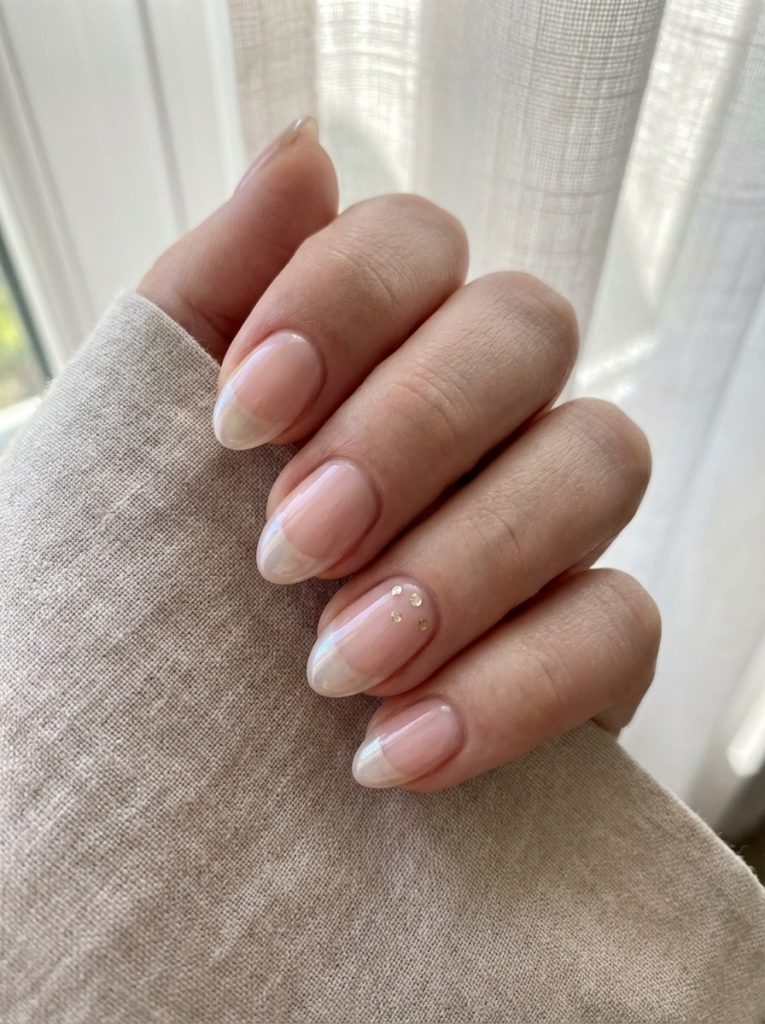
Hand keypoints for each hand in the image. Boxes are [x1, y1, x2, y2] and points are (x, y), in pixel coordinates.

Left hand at [139, 117, 659, 791]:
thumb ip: (217, 291)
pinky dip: (514, 688)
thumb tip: (302, 152)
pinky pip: (621, 625)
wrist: (195, 734)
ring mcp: (554, 513)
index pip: (415, 240)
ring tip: (341, 665)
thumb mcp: (155, 429)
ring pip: (600, 458)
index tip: (238, 422)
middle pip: (528, 328)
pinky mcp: (594, 635)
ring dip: (469, 561)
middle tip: (292, 550)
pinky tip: (400, 751)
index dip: (342, 305)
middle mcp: (489, 403)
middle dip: (410, 434)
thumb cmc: (169, 566)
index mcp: (383, 336)